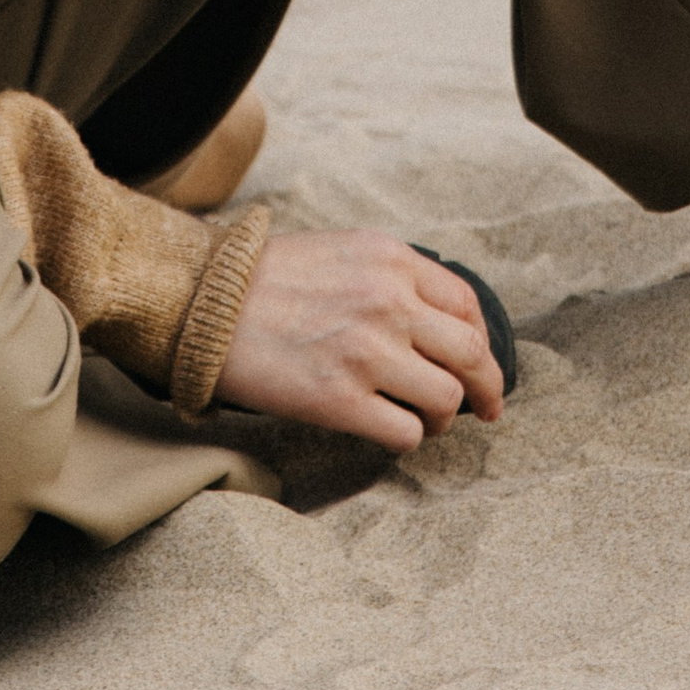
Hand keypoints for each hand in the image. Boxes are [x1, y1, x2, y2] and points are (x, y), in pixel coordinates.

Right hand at [215, 228, 506, 444]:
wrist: (201, 301)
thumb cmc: (265, 278)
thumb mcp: (341, 250)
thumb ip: (391, 278)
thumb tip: (436, 323)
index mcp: (391, 260)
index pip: (467, 305)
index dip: (482, 341)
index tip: (479, 364)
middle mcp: (389, 302)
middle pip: (472, 356)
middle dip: (487, 389)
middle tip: (487, 410)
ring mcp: (367, 353)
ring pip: (445, 399)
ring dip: (442, 418)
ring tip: (423, 420)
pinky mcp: (340, 400)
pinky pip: (405, 433)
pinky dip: (406, 438)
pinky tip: (387, 431)